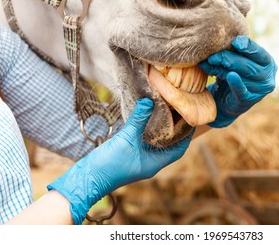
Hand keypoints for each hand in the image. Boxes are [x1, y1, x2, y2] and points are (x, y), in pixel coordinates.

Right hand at [47, 98, 192, 223]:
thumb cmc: (109, 164)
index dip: (187, 135)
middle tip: (179, 112)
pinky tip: (146, 119)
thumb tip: (149, 101)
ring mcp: (140, 160)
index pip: (179, 149)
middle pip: (170, 145)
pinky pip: (145, 143)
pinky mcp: (131, 156)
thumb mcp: (126, 139)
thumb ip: (138, 119)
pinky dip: (149, 131)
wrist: (88, 177)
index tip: (191, 118)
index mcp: (155, 163)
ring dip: (162, 130)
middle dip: (176, 130)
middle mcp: (151, 163)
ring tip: (166, 112)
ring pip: (157, 144)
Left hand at [199, 36, 276, 127]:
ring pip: (242, 75)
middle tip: (212, 55)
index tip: (235, 41)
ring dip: (224, 67)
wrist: (224, 102)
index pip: (259, 52)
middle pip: (247, 64)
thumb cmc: (231, 76)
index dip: (248, 46)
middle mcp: (267, 77)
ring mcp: (259, 91)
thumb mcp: (235, 62)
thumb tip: (218, 42)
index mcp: (268, 63)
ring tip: (211, 61)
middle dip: (228, 57)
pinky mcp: (248, 101)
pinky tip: (230, 76)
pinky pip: (241, 91)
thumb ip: (234, 52)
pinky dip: (236, 83)